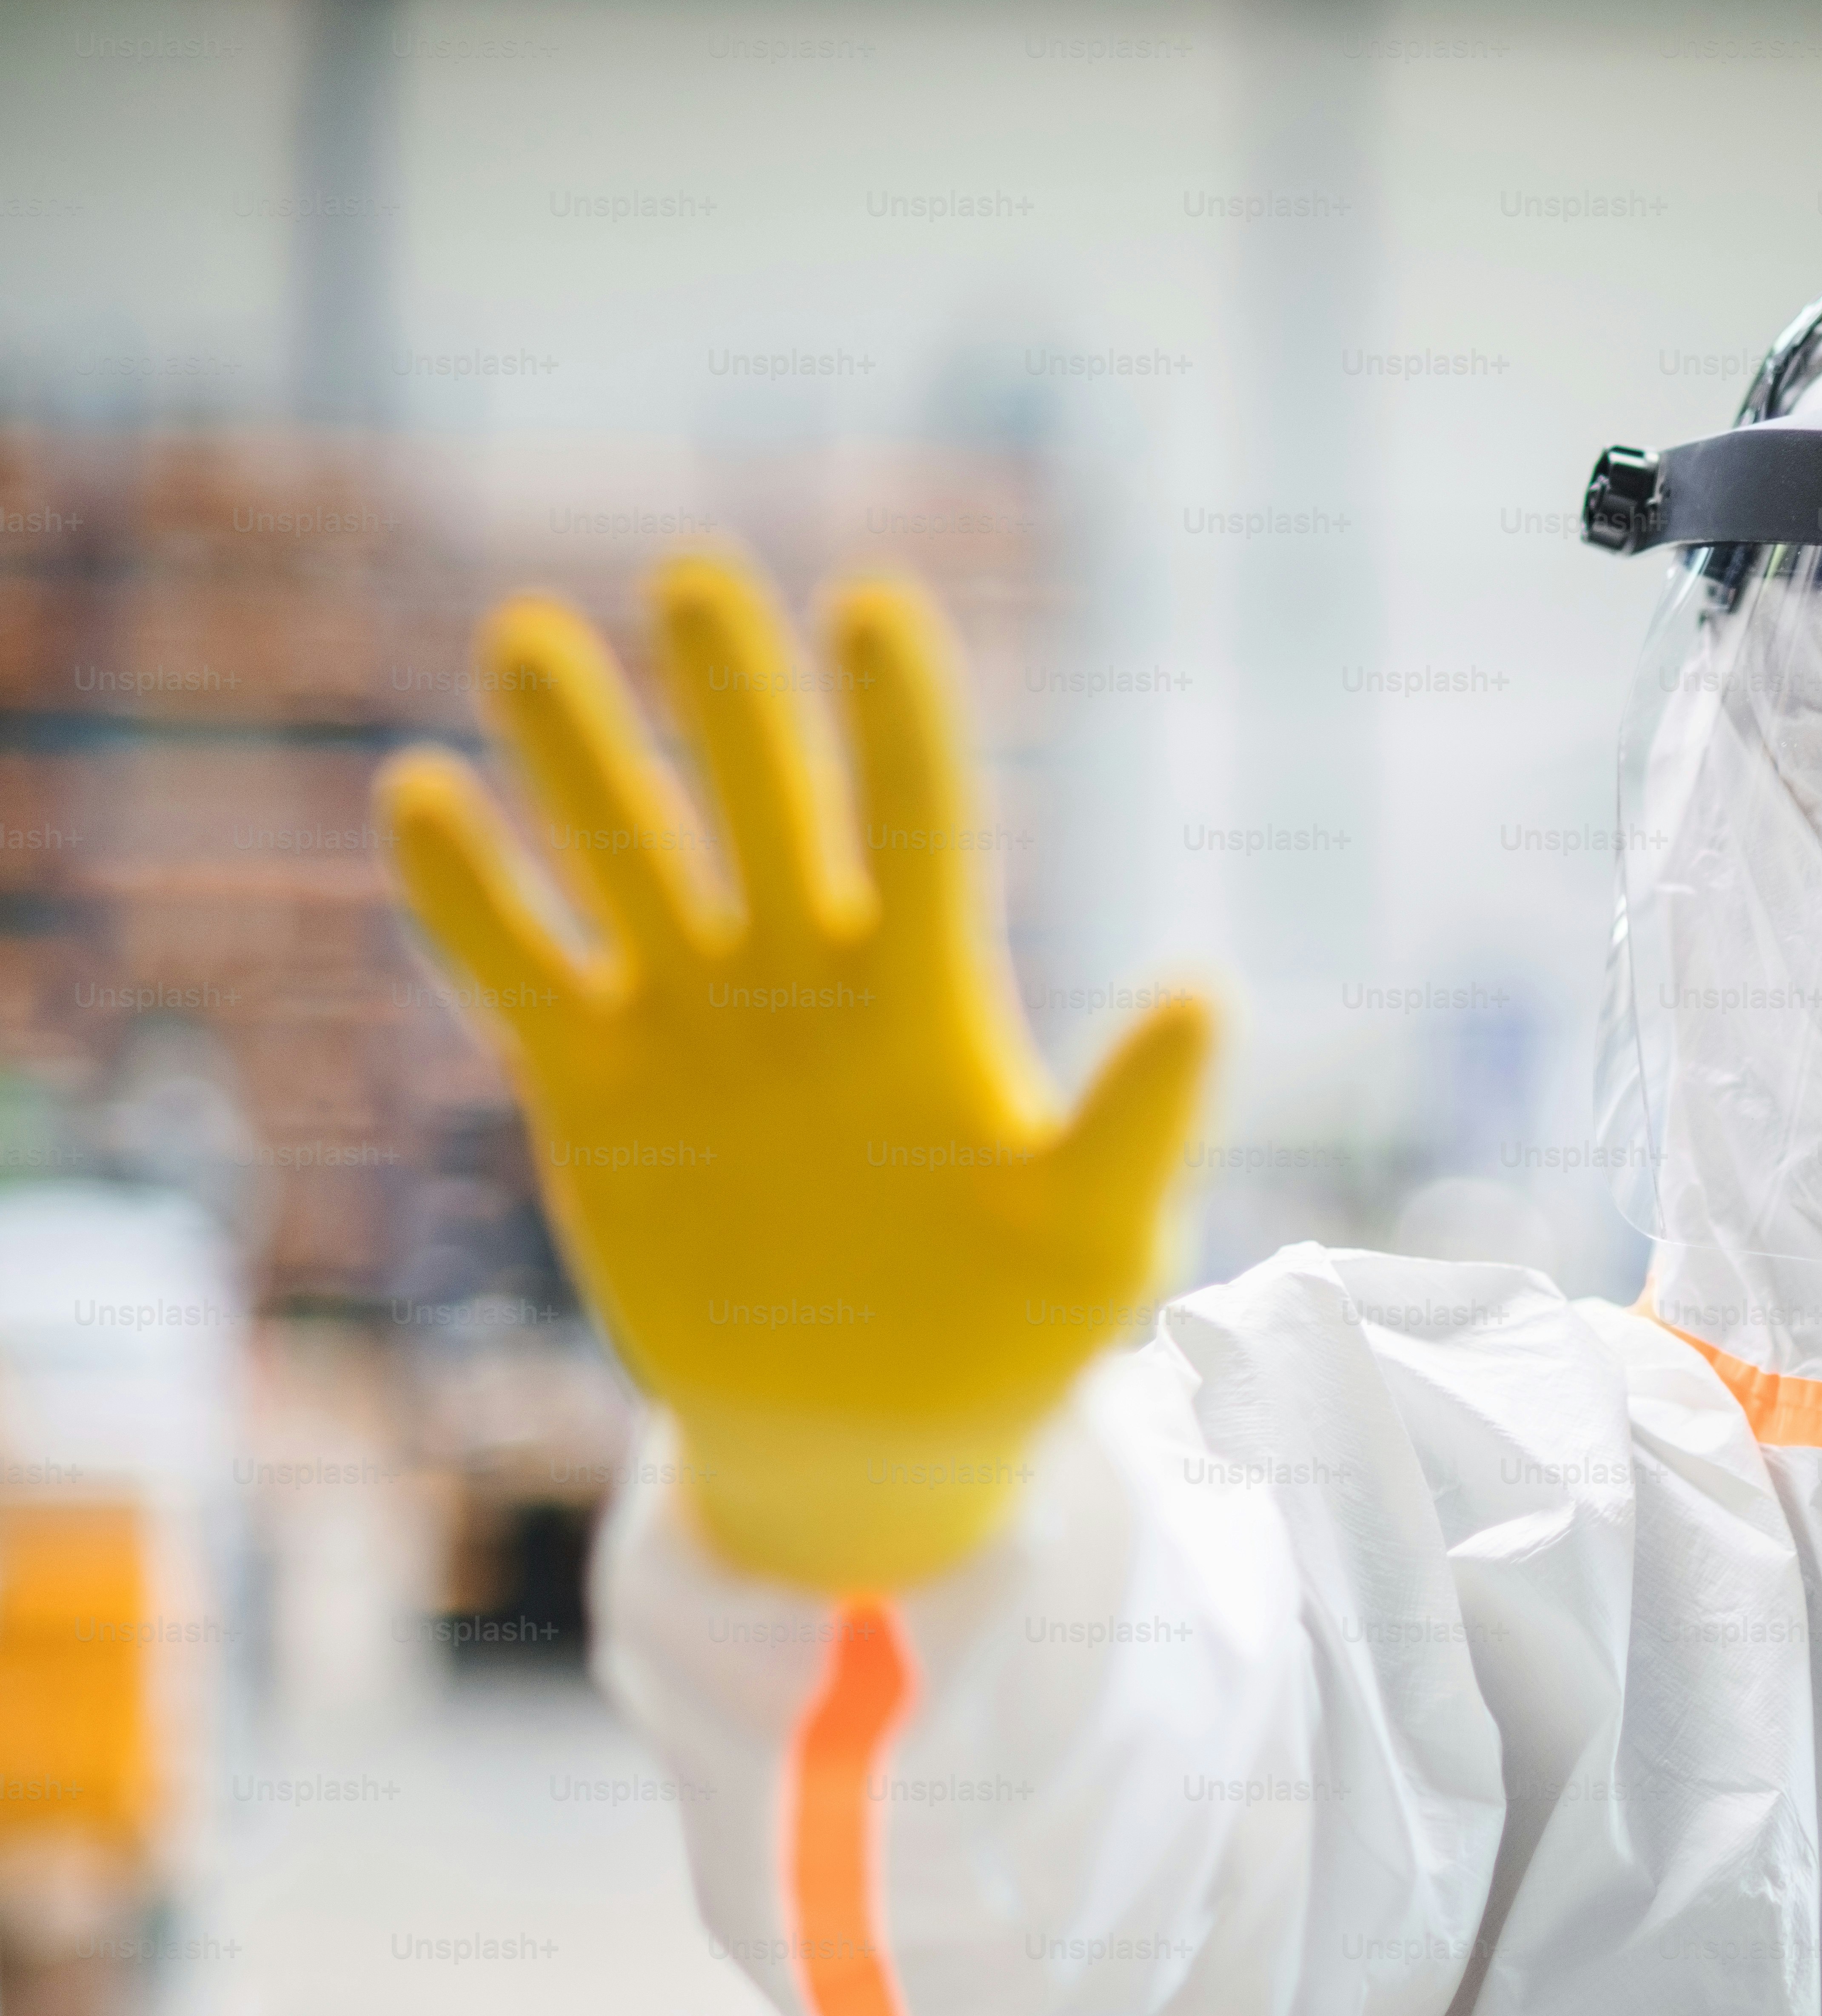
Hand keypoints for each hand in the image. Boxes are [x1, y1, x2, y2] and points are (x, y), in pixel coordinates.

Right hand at [376, 551, 1208, 1592]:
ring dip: (579, 755)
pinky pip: (521, 971)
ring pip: (627, 856)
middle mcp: (804, 978)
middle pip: (764, 805)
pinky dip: (471, 897)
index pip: (918, 825)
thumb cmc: (1008, 1338)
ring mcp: (692, 1025)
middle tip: (695, 576)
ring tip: (533, 637)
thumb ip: (1139, 1124)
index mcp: (929, 999)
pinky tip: (422, 795)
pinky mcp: (594, 1089)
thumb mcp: (1097, 1243)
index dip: (898, 722)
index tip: (875, 605)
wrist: (866, 1439)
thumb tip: (1205, 992)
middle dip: (730, 697)